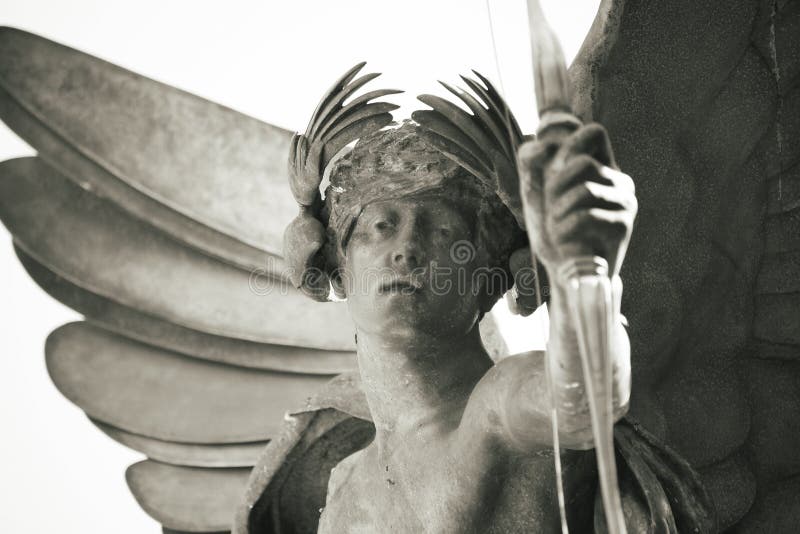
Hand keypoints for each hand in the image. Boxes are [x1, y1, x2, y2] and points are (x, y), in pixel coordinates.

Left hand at [517, 122, 636, 277]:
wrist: (566, 273)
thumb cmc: (552, 231)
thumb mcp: (534, 192)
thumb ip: (531, 162)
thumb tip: (544, 146)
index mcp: (601, 167)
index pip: (594, 132)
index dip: (569, 145)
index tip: (552, 172)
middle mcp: (619, 181)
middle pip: (581, 162)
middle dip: (554, 186)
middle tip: (551, 210)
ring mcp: (625, 202)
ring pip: (584, 190)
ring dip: (558, 212)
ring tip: (556, 228)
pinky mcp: (624, 225)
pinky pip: (587, 216)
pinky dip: (565, 229)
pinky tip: (564, 240)